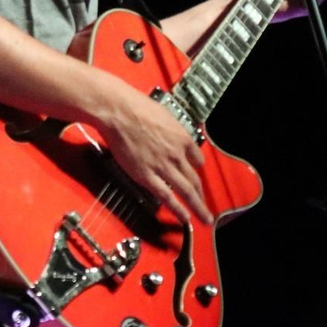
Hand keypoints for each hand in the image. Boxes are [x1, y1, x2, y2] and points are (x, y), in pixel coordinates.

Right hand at [96, 82, 212, 225]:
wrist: (119, 110)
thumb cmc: (136, 107)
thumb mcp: (163, 115)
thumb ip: (170, 129)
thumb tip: (169, 132)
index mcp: (182, 137)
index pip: (197, 159)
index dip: (197, 169)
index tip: (197, 176)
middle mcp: (177, 154)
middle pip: (195, 179)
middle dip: (202, 196)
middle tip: (207, 208)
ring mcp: (163, 166)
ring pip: (186, 191)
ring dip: (197, 207)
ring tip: (204, 219)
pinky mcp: (147, 175)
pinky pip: (167, 197)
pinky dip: (178, 209)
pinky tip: (185, 218)